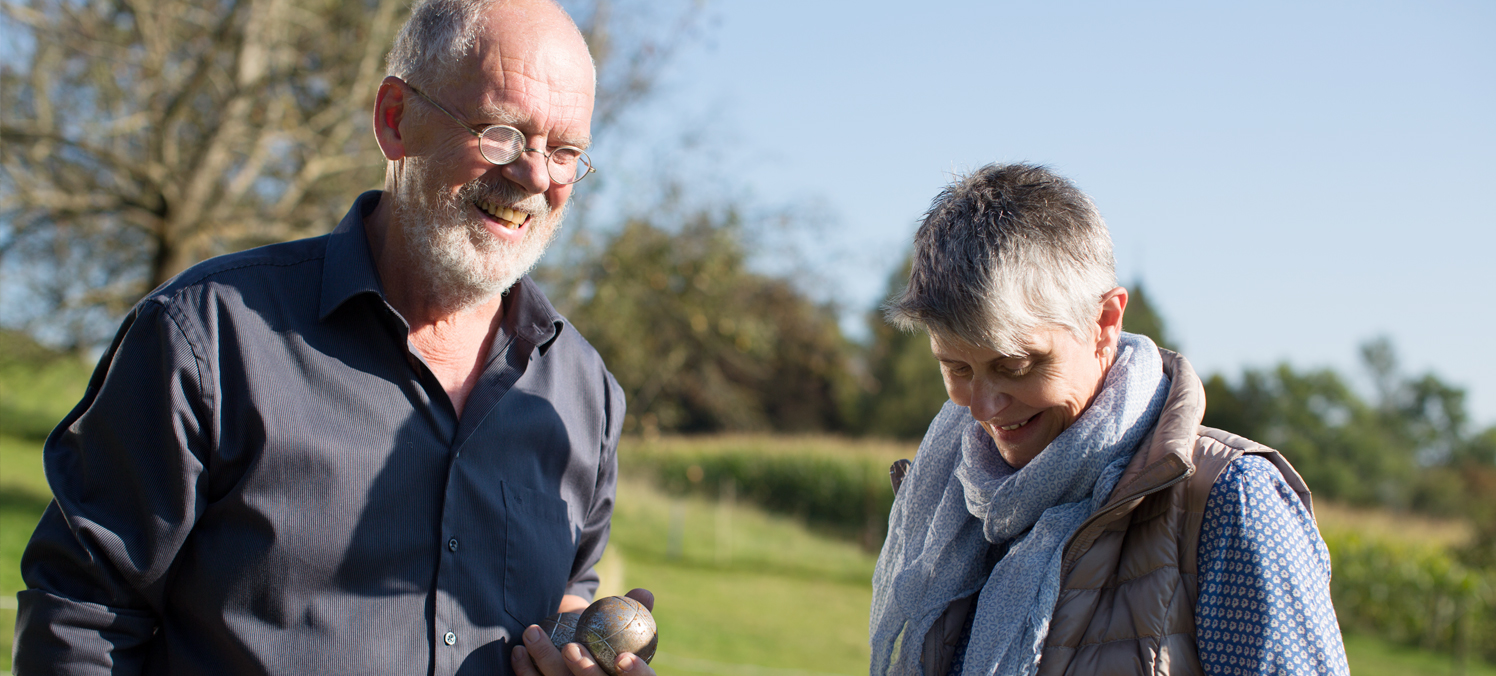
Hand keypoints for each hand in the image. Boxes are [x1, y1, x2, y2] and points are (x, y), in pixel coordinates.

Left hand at [512, 588, 656, 675]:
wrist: (579, 648)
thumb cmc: (604, 634)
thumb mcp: (622, 623)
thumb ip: (634, 608)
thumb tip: (644, 593)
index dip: (634, 674)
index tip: (623, 657)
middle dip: (584, 670)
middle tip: (570, 647)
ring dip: (544, 662)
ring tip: (532, 634)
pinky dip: (525, 671)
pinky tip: (518, 652)